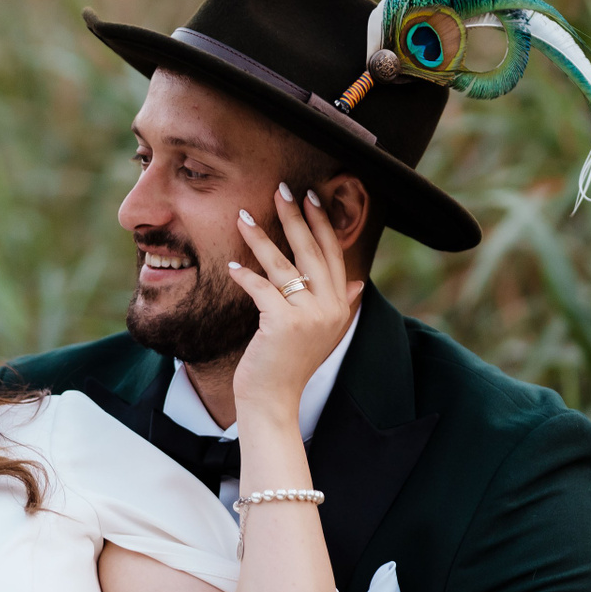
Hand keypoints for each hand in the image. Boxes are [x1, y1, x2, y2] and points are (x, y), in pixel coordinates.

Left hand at [227, 183, 363, 422]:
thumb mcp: (321, 333)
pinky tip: (232, 265)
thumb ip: (339, 304)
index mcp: (339, 306)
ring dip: (261, 238)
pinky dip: (245, 276)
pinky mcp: (283, 324)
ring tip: (242, 216)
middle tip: (281, 189)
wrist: (273, 402)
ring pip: (283, 266)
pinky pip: (261, 289)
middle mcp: (330, 308)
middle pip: (311, 252)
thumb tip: (358, 282)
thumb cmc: (289, 364)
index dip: (322, 224)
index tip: (311, 197)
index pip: (332, 255)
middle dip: (295, 217)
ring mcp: (309, 316)